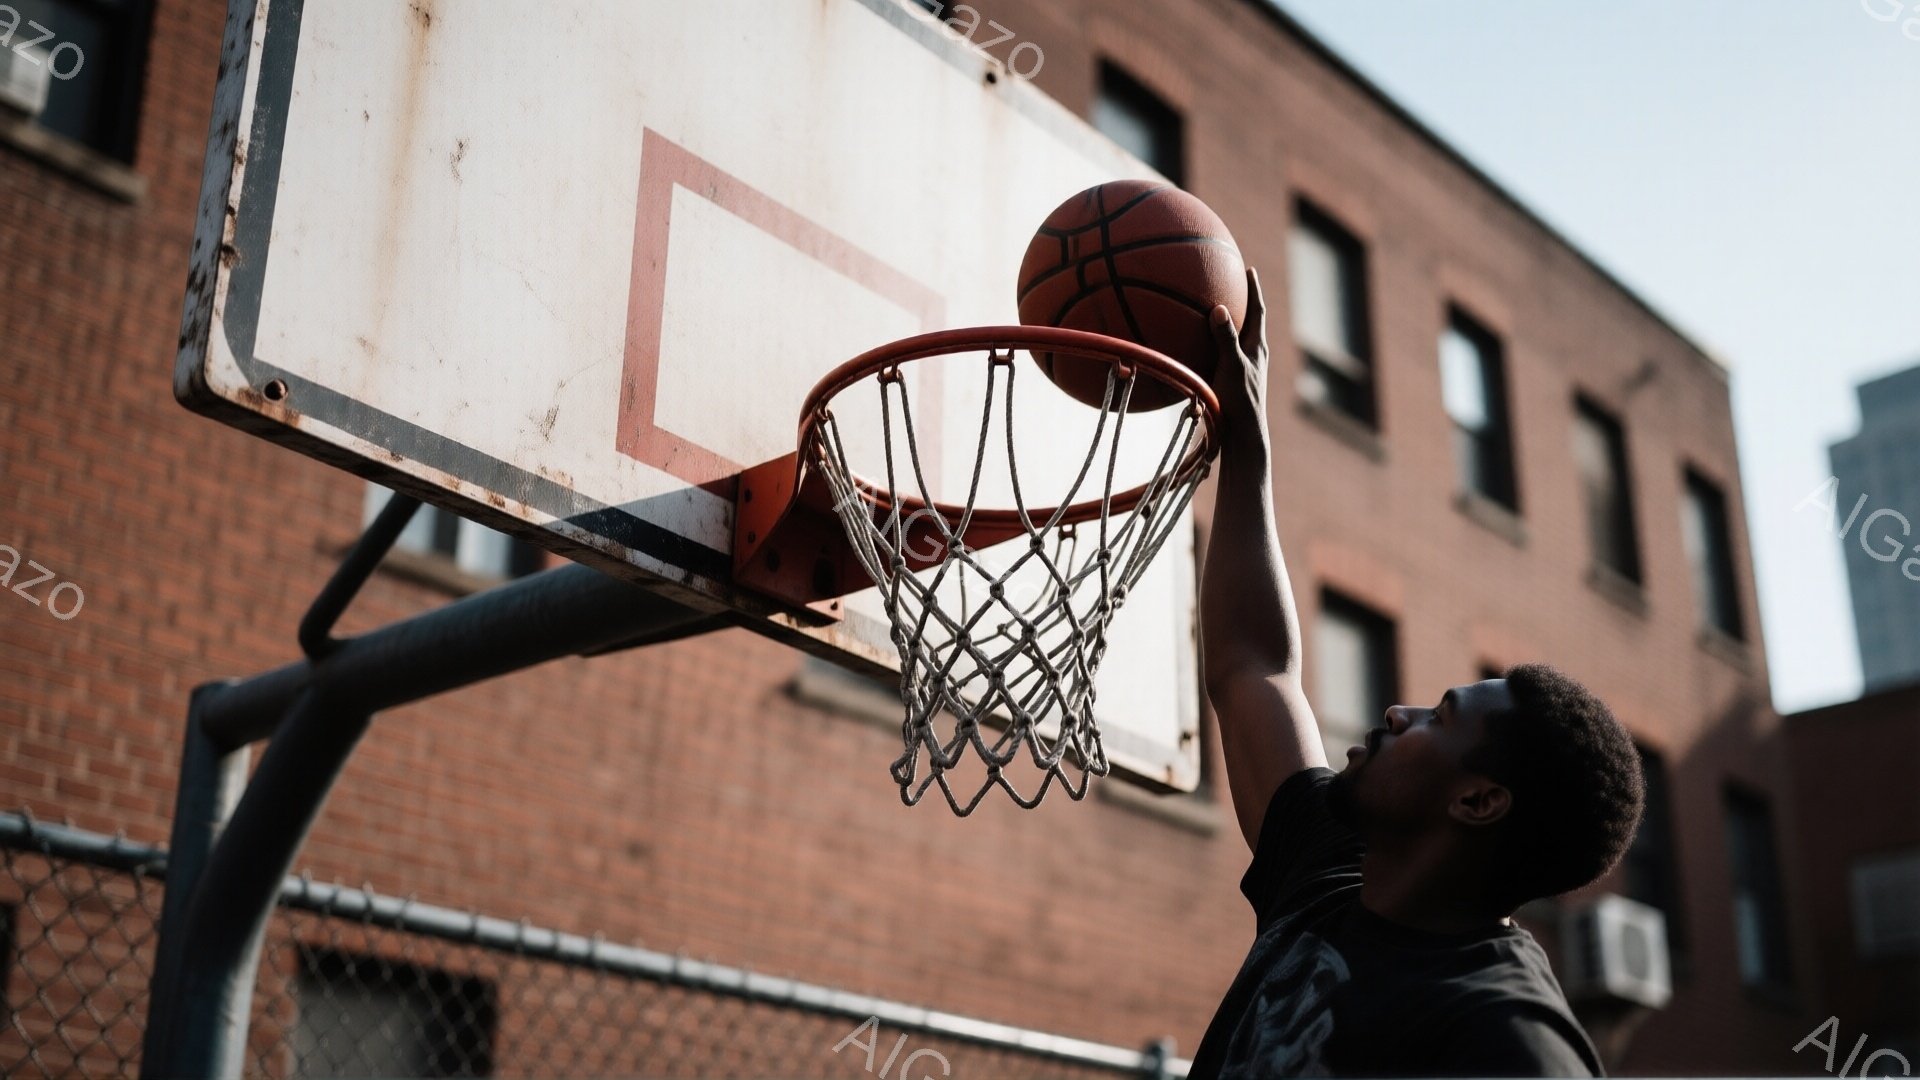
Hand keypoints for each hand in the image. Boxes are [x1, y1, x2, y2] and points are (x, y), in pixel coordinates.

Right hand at [1208, 267, 1268, 452]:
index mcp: (1255, 348)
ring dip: (1226, 324)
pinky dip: (1208, 347)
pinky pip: (1219, 357)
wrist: (1242, 437)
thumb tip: (1219, 308)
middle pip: (1248, 321)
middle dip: (1241, 301)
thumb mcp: (1232, 367)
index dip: (1253, 289)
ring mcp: (1242, 370)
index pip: (1257, 311)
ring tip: (1212, 310)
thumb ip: (1225, 339)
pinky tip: (1192, 349)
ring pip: (1234, 340)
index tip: (1248, 269)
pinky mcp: (1231, 384)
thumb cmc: (1240, 402)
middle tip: (1232, 282)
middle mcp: (1251, 356)